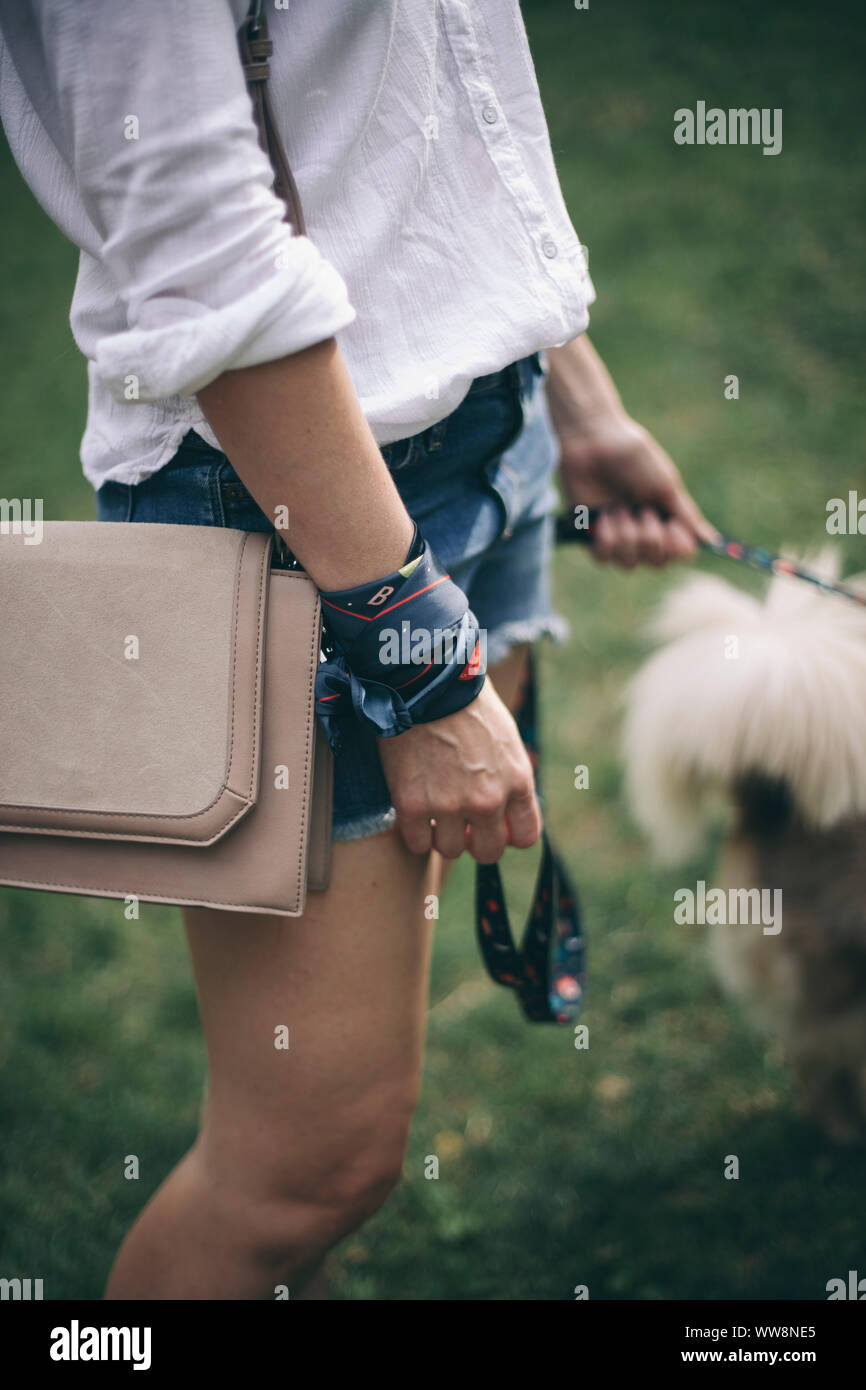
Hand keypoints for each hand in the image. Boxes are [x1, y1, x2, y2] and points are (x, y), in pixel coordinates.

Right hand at [377, 681, 540, 863]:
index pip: (526, 837)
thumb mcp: (507, 739)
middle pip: (488, 852)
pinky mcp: (412, 805)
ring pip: (450, 850)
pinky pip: (417, 843)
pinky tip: (414, 810)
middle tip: (462, 824)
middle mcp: (488, 800)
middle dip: (476, 841)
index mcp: (518, 782)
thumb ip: (510, 778)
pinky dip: (415, 832)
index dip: (508, 835)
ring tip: (434, 809)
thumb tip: (505, 810)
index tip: (494, 826)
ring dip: (442, 835)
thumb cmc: (467, 704)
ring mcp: (449, 805)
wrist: (426, 682)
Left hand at [557, 412, 718, 566]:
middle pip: (656, 563)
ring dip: (627, 536)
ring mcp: (617, 534)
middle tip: (642, 510)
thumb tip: (711, 540)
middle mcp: (643, 530)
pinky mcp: (590, 535)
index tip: (672, 526)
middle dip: (651, 539)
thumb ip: (686, 516)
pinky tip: (604, 516)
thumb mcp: (666, 486)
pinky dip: (606, 539)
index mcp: (665, 517)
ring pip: (629, 564)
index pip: (679, 553)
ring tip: (619, 508)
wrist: (595, 441)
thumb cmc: (634, 458)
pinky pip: (603, 558)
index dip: (677, 547)